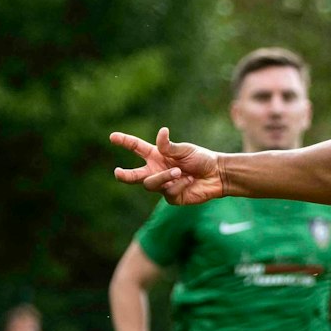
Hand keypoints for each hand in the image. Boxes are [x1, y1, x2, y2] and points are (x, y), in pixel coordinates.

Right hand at [111, 127, 225, 204]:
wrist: (217, 175)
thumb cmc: (201, 159)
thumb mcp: (185, 150)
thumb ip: (170, 146)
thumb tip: (162, 132)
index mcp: (156, 156)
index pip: (136, 148)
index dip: (124, 142)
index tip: (112, 137)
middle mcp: (157, 171)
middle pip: (134, 175)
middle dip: (124, 175)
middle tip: (117, 172)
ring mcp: (163, 185)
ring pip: (150, 184)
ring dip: (163, 177)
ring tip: (179, 171)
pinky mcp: (172, 197)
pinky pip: (167, 192)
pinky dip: (179, 185)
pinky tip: (189, 181)